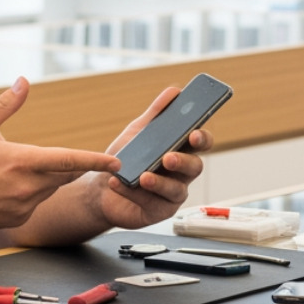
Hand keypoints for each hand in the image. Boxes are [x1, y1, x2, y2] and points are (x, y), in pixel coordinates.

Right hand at [0, 77, 120, 231]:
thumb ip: (6, 104)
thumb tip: (25, 81)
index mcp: (22, 161)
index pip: (68, 160)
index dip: (95, 161)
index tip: (116, 163)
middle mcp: (27, 186)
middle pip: (64, 174)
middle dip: (69, 165)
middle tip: (60, 157)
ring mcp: (23, 206)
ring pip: (51, 189)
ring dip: (48, 178)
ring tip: (18, 170)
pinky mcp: (18, 219)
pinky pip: (36, 203)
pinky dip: (33, 193)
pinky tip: (7, 187)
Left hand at [93, 87, 212, 230]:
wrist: (100, 188)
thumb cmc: (126, 159)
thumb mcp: (139, 132)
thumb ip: (156, 113)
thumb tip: (174, 91)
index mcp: (181, 150)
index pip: (201, 142)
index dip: (202, 137)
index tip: (194, 133)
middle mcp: (181, 173)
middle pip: (195, 166)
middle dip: (182, 161)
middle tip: (168, 157)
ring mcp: (173, 194)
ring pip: (176, 189)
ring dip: (160, 183)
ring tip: (142, 177)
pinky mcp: (159, 211)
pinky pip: (153, 204)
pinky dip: (136, 194)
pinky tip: (120, 185)